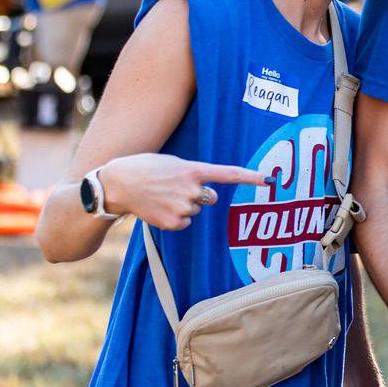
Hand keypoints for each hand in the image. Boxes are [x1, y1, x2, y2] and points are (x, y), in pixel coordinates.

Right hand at [99, 153, 269, 228]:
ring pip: (196, 210)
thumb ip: (194, 174)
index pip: (229, 174)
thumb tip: (208, 189)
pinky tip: (159, 207)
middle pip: (211, 198)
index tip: (270, 181)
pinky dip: (175, 217)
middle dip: (198, 194)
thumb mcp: (173, 163)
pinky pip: (185, 222)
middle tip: (174, 188)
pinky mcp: (174, 223)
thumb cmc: (146, 168)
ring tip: (161, 195)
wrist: (116, 184)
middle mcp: (192, 189)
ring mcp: (183, 207)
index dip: (251, 178)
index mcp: (193, 170)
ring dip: (183, 204)